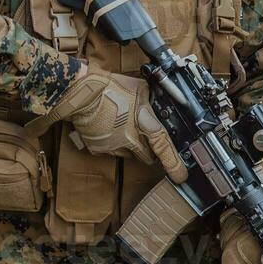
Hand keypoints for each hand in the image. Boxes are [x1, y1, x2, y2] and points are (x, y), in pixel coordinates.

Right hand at [33, 69, 185, 180]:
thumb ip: (152, 101)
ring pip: (129, 154)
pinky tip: (108, 128)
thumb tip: (160, 101)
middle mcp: (131, 140)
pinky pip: (111, 151)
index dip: (175, 165)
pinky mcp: (98, 149)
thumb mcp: (140, 89)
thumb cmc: (110, 88)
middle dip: (150, 151)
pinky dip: (112, 144)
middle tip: (145, 138)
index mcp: (145, 125)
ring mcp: (114, 147)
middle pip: (147, 156)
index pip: (165, 150)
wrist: (82, 93)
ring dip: (130, 146)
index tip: (180, 175)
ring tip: (123, 127)